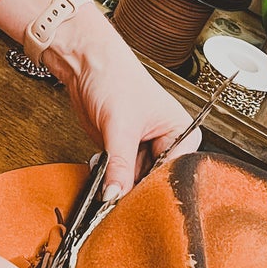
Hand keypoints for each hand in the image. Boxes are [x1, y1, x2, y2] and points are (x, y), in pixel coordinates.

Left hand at [41, 0, 198, 196]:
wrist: (85, 62)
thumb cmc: (114, 77)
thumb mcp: (119, 126)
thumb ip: (119, 165)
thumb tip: (115, 197)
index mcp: (181, 132)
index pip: (173, 173)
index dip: (153, 190)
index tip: (136, 205)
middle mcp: (166, 142)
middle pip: (153, 180)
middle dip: (133, 190)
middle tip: (116, 200)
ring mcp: (142, 147)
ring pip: (133, 181)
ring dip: (118, 185)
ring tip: (107, 186)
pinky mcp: (122, 150)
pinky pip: (117, 174)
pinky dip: (108, 178)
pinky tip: (100, 176)